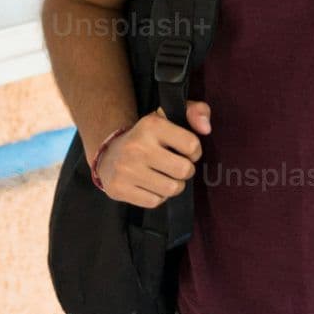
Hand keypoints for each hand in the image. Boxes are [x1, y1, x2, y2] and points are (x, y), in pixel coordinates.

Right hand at [90, 101, 209, 206]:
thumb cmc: (148, 136)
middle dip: (185, 171)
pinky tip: (149, 185)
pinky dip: (157, 197)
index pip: (192, 145)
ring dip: (173, 186)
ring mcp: (125, 169)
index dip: (194, 152)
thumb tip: (206, 129)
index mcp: (151, 126)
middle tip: (175, 166)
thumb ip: (197, 112)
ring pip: (171, 189)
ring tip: (164, 176)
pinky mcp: (118, 188)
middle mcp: (136, 147)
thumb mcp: (171, 116)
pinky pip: (155, 202)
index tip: (185, 151)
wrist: (108, 153)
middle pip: (184, 170)